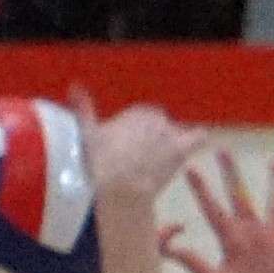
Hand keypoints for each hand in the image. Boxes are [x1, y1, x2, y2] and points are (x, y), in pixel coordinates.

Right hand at [86, 101, 202, 214]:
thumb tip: (74, 85)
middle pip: (161, 124)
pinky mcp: (181, 150)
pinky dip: (198, 138)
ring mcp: (170, 133)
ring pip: (177, 132)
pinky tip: (194, 143)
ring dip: (172, 141)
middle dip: (153, 137)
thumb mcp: (87, 132)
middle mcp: (155, 118)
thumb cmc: (100, 161)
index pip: (144, 116)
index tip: (128, 146)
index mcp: (137, 112)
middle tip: (142, 157)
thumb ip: (83, 108)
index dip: (137, 131)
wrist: (119, 186)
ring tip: (159, 159)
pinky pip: (199, 137)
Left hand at [166, 150, 273, 272]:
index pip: (213, 208)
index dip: (202, 189)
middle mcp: (250, 235)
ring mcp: (272, 242)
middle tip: (222, 150)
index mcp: (230, 240)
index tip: (190, 168)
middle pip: (240, 196)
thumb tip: (172, 245)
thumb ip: (191, 261)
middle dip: (231, 173)